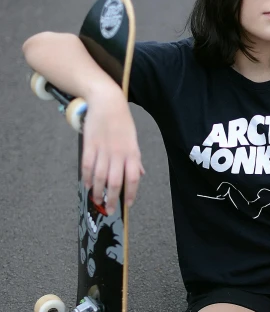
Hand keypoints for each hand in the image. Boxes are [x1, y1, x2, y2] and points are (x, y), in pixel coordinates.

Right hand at [81, 88, 144, 213]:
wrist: (107, 101)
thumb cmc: (122, 121)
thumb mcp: (133, 140)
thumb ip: (136, 159)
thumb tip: (140, 174)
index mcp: (132, 153)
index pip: (133, 179)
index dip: (131, 194)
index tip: (128, 205)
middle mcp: (118, 154)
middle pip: (115, 182)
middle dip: (112, 199)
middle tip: (109, 210)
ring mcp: (103, 149)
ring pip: (100, 177)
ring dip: (97, 191)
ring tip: (96, 200)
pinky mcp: (89, 145)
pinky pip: (87, 165)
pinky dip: (86, 177)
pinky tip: (87, 185)